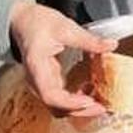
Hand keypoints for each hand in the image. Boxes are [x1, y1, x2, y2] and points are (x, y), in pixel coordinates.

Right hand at [10, 1, 117, 116]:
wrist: (22, 22)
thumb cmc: (36, 23)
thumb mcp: (65, 28)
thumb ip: (88, 39)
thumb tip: (110, 45)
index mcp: (37, 66)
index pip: (50, 94)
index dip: (70, 102)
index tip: (88, 100)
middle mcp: (36, 80)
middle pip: (55, 107)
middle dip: (79, 111)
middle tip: (101, 107)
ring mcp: (40, 84)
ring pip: (57, 107)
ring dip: (78, 108)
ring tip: (99, 102)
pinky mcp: (47, 83)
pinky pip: (60, 100)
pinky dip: (75, 101)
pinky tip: (90, 93)